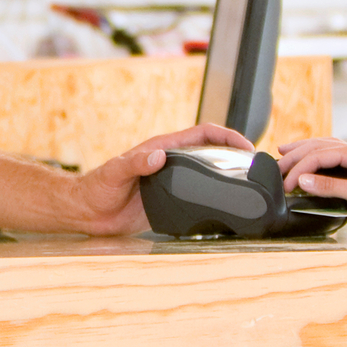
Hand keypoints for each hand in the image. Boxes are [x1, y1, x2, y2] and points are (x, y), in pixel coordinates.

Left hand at [73, 123, 261, 234]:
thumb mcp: (115, 173)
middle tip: (259, 166)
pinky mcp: (170, 202)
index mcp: (162, 149)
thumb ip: (135, 164)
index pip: (202, 134)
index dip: (226, 136)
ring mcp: (172, 182)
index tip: (247, 145)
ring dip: (229, 174)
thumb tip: (158, 156)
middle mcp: (171, 163)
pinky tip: (227, 207)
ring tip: (251, 184)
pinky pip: (198, 196)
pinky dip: (215, 197)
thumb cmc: (96, 188)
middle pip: (212, 151)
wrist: (87, 212)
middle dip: (237, 153)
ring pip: (208, 173)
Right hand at [273, 137, 346, 228]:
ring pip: (324, 148)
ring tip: (284, 152)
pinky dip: (315, 159)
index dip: (299, 168)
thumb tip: (302, 181)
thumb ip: (331, 187)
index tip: (285, 184)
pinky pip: (332, 157)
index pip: (320, 155)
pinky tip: (308, 162)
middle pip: (319, 146)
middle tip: (275, 165)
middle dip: (295, 154)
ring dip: (303, 151)